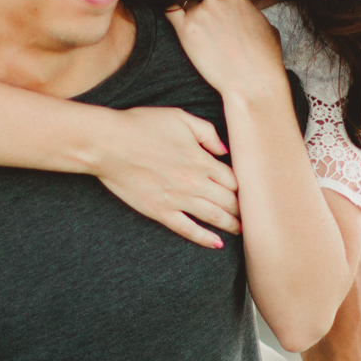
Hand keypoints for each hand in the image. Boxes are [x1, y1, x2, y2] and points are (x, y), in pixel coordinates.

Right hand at [99, 105, 239, 249]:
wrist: (108, 143)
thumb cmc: (142, 125)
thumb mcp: (180, 117)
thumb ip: (208, 132)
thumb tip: (225, 150)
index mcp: (201, 160)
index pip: (234, 179)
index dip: (245, 187)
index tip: (250, 193)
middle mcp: (194, 182)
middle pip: (229, 201)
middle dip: (243, 210)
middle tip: (253, 216)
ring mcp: (177, 200)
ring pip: (213, 217)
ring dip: (231, 225)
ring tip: (242, 231)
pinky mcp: (160, 211)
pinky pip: (188, 229)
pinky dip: (204, 238)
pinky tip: (216, 243)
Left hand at [166, 0, 286, 103]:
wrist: (252, 81)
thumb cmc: (264, 59)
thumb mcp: (267, 26)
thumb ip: (250, 14)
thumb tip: (245, 16)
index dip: (221, 15)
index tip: (223, 30)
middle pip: (202, 2)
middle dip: (206, 19)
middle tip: (214, 41)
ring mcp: (199, 12)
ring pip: (188, 11)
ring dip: (193, 25)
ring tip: (204, 46)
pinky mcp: (186, 29)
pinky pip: (170, 13)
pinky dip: (172, 17)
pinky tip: (180, 30)